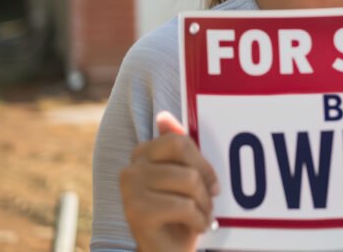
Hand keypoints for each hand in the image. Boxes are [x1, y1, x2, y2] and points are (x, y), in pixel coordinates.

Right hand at [120, 111, 219, 251]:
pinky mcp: (137, 212)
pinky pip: (184, 206)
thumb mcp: (183, 177)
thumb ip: (177, 146)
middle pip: (185, 158)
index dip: (202, 161)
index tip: (211, 182)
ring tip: (202, 216)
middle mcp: (131, 169)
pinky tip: (196, 227)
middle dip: (205, 183)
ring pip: (189, 181)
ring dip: (204, 204)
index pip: (178, 140)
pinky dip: (199, 219)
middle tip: (208, 201)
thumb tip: (163, 116)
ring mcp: (131, 190)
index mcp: (141, 154)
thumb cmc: (179, 213)